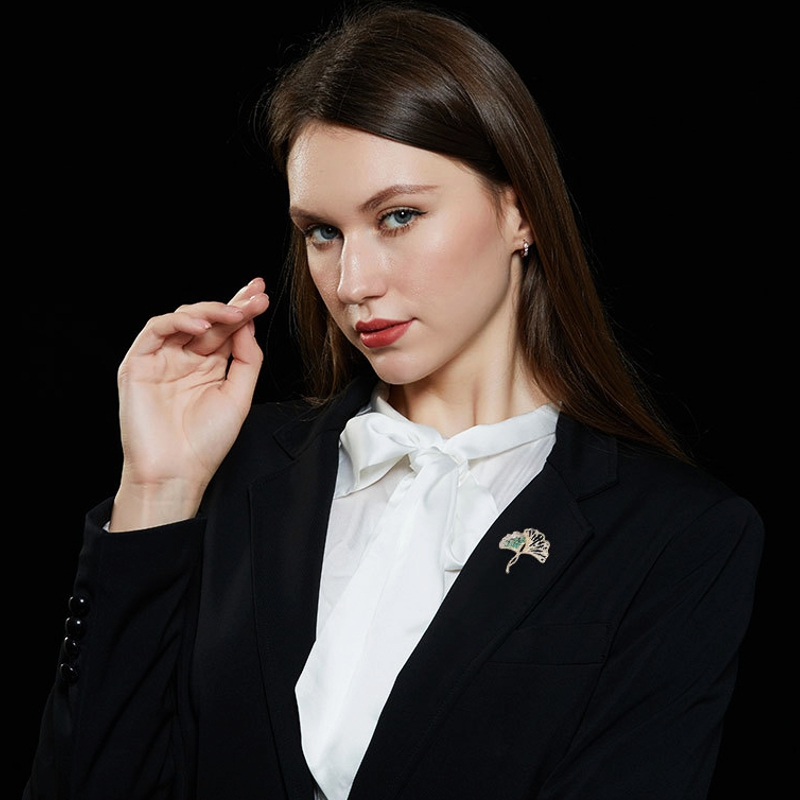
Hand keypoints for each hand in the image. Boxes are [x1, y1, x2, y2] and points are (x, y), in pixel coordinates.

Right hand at [109, 278, 269, 530]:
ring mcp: (162, 360)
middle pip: (209, 321)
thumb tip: (248, 325)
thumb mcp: (239, 397)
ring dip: (211, 311)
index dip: (243, 310)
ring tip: (235, 312)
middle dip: (234, 305)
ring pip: (184, 320)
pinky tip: (203, 325)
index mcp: (209, 367)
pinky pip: (156, 330)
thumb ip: (247, 360)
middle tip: (256, 295)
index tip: (262, 295)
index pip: (226, 330)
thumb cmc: (206, 443)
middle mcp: (185, 359)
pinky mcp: (138, 364)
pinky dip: (179, 322)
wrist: (176, 472)